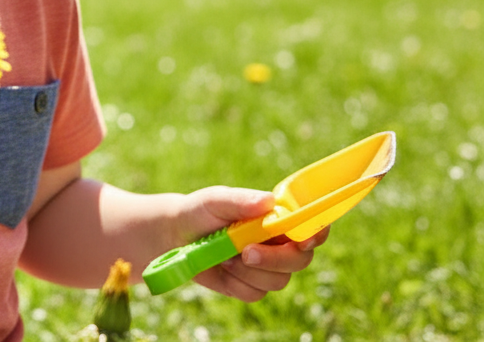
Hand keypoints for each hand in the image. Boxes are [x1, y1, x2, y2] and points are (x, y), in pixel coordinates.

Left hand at [174, 186, 329, 301]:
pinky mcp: (252, 286)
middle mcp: (278, 243)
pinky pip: (256, 294)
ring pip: (279, 280)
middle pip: (300, 260)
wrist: (177, 236)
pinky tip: (222, 266)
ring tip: (224, 254)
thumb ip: (241, 200)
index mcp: (276, 217)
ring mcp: (267, 267)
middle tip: (246, 252)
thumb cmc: (200, 211)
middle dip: (275, 259)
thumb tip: (269, 201)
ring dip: (249, 270)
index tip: (305, 240)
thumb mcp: (215, 200)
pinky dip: (237, 282)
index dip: (316, 233)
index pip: (310, 225)